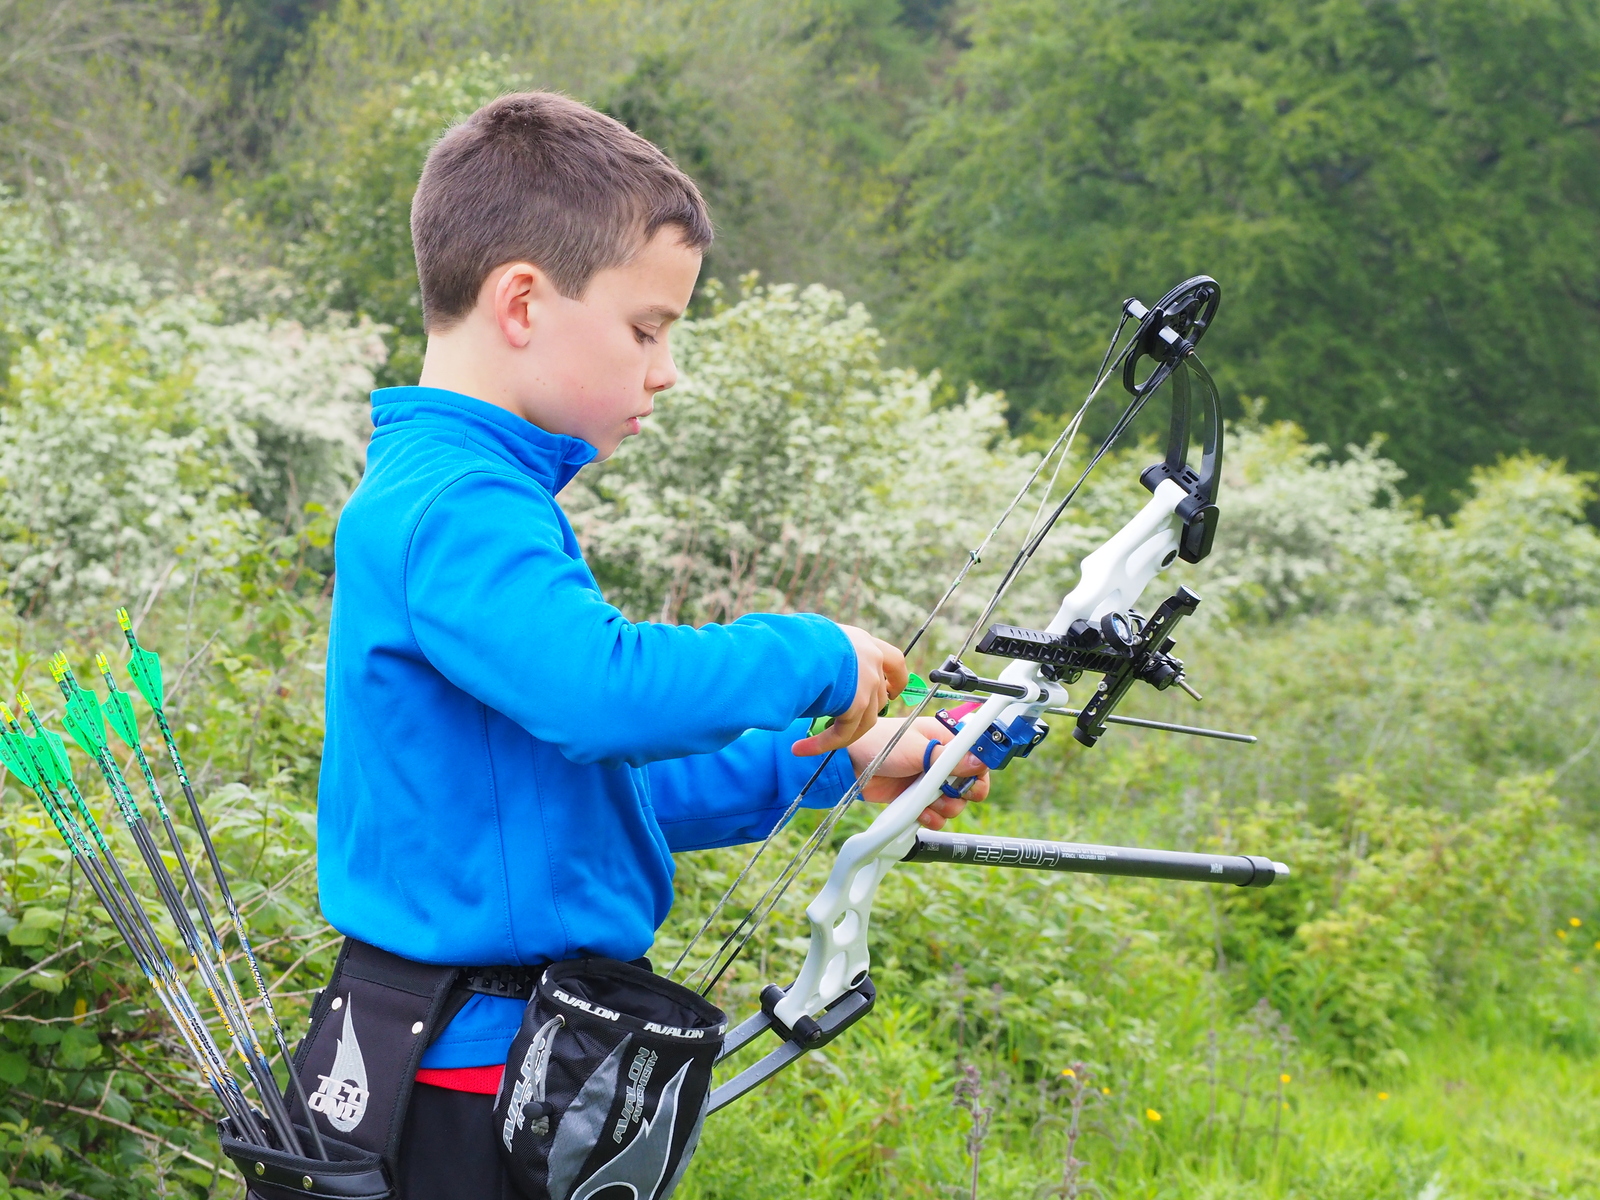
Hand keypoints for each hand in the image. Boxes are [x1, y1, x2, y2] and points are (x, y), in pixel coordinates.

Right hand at [791, 624, 908, 756]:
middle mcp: (872, 660)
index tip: (891, 691)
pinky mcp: (856, 703)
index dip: (896, 680)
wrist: (795, 641)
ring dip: (841, 734)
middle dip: (865, 711)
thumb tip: (812, 665)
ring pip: (865, 719)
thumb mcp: (817, 637)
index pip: (893, 661)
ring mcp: (868, 682)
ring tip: (812, 743)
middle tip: (844, 720)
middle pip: (880, 696)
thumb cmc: (795, 636)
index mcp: (863, 642)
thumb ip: (826, 651)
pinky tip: (801, 749)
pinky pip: (843, 733)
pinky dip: (823, 744)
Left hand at [845, 716, 989, 829]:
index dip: (979, 773)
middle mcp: (942, 762)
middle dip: (961, 795)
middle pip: (970, 786)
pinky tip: (920, 813)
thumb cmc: (881, 744)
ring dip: (944, 808)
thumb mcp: (917, 749)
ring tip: (927, 803)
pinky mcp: (918, 799)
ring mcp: (930, 782)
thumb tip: (979, 763)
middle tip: (945, 793)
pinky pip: (937, 815)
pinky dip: (931, 818)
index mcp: (946, 741)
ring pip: (954, 804)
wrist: (851, 764)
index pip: (977, 759)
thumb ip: (948, 759)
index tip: (972, 783)